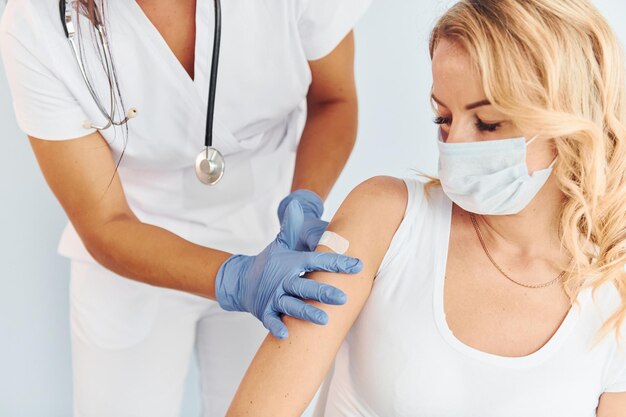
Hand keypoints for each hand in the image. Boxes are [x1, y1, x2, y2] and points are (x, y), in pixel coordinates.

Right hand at [215, 200, 362, 338]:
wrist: (241, 279)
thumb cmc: (269, 262)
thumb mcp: (280, 243)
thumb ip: (292, 226)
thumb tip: (295, 204)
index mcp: (292, 262)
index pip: (318, 261)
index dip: (337, 263)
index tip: (357, 266)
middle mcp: (284, 280)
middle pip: (306, 285)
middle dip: (324, 292)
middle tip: (343, 297)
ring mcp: (274, 296)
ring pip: (292, 305)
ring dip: (307, 312)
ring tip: (324, 320)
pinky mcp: (265, 310)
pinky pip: (271, 320)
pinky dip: (277, 326)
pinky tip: (287, 333)